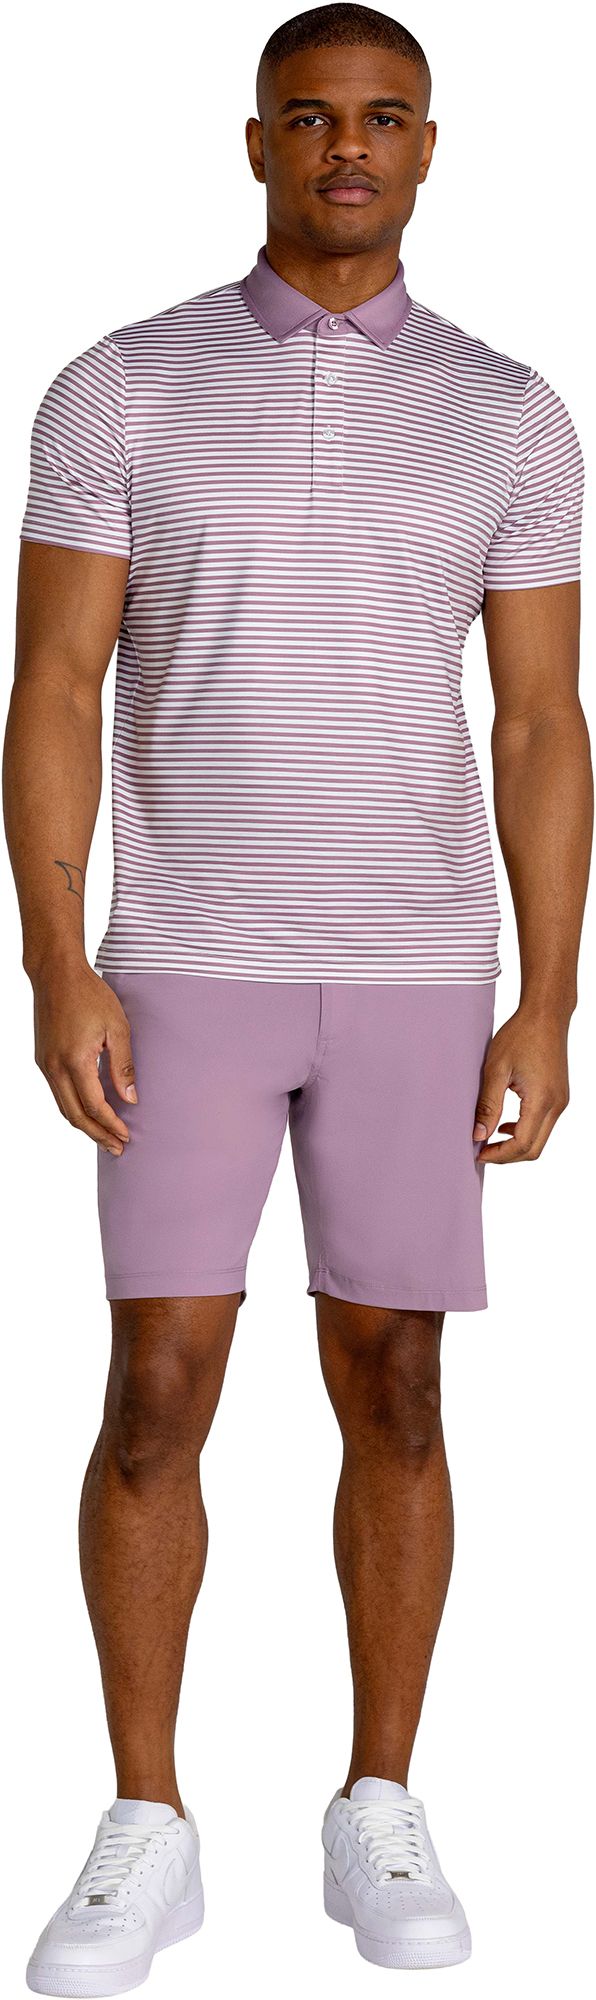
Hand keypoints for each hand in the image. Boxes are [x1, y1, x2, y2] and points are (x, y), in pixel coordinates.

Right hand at [30, 956, 136, 1155]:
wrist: (56, 974)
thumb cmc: (90, 995)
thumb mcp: (117, 1027)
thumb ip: (123, 1066)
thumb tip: (130, 1099)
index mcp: (75, 1061)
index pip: (94, 1106)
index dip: (111, 1125)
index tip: (127, 1135)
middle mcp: (55, 1067)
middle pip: (75, 1116)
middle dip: (97, 1135)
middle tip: (117, 1148)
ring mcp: (45, 1064)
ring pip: (63, 1107)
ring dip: (84, 1125)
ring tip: (104, 1136)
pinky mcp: (42, 1059)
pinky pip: (57, 1093)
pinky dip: (73, 1108)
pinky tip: (89, 1111)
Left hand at [472, 1004, 569, 1162]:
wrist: (546, 1014)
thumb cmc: (520, 1035)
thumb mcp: (495, 1069)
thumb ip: (488, 1105)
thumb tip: (478, 1135)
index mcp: (542, 1100)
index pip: (522, 1144)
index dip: (498, 1154)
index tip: (477, 1153)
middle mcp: (557, 1105)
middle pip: (533, 1150)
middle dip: (506, 1156)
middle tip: (481, 1150)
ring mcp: (561, 1101)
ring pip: (539, 1140)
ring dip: (515, 1145)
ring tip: (488, 1138)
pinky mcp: (559, 1096)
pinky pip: (543, 1125)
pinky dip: (524, 1132)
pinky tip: (505, 1124)